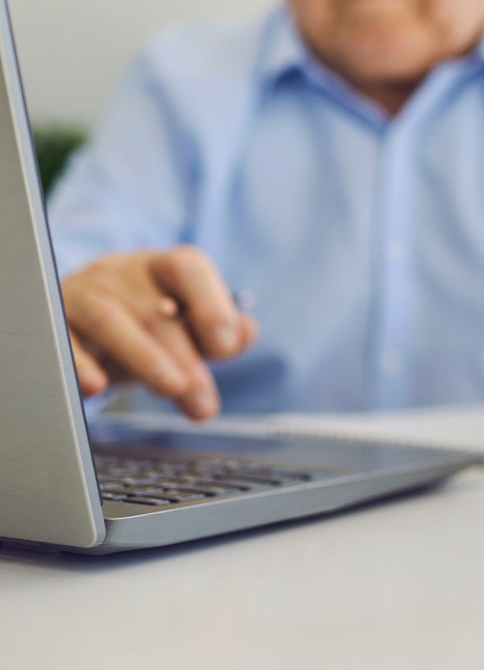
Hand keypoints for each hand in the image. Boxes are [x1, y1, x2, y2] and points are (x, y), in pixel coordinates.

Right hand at [61, 246, 257, 419]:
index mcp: (163, 267)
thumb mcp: (186, 325)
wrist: (81, 323)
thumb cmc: (144, 323)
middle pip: (154, 309)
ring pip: (109, 319)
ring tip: (172, 390)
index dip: (210, 305)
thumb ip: (221, 329)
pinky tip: (97, 386)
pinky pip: (61, 340)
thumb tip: (245, 333)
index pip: (187, 268)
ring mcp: (82, 294)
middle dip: (185, 359)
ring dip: (145, 358)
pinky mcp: (52, 323)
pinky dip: (79, 363)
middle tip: (202, 402)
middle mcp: (121, 273)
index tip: (225, 347)